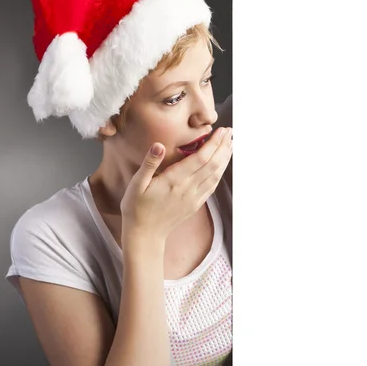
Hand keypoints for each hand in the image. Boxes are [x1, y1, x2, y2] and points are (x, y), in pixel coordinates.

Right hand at [120, 127, 232, 243]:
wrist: (144, 234)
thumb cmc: (136, 208)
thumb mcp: (136, 184)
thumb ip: (149, 163)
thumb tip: (158, 145)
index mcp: (174, 180)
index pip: (200, 158)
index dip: (213, 144)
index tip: (221, 131)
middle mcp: (188, 189)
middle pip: (212, 164)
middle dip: (223, 147)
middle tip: (230, 132)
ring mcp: (194, 198)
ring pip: (215, 175)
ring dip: (225, 158)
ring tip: (231, 144)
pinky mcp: (195, 204)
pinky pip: (212, 186)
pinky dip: (220, 173)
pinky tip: (222, 165)